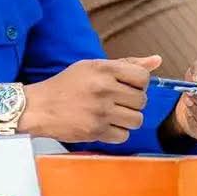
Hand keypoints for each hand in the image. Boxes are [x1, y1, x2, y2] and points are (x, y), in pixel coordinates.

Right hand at [19, 55, 161, 143]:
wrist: (39, 107)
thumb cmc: (67, 85)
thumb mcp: (93, 66)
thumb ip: (127, 64)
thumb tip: (157, 60)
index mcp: (103, 69)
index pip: (143, 77)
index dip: (138, 83)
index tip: (126, 86)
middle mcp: (104, 89)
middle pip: (142, 100)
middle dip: (132, 102)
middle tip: (116, 100)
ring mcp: (100, 111)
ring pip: (137, 120)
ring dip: (127, 119)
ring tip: (112, 113)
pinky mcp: (96, 131)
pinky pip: (124, 135)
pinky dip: (117, 132)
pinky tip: (104, 124)